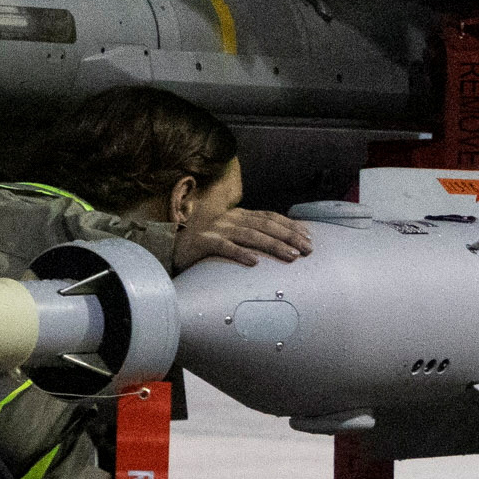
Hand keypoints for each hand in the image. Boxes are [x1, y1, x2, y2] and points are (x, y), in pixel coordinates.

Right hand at [171, 203, 311, 270]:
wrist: (170, 247)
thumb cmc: (204, 246)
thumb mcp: (230, 237)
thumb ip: (250, 238)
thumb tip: (278, 249)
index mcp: (239, 215)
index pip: (270, 217)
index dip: (290, 225)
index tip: (309, 237)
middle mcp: (230, 218)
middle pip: (265, 225)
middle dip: (289, 236)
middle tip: (308, 249)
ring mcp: (216, 229)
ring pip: (250, 235)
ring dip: (273, 245)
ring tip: (291, 256)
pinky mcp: (203, 242)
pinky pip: (224, 247)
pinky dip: (240, 253)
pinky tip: (254, 262)